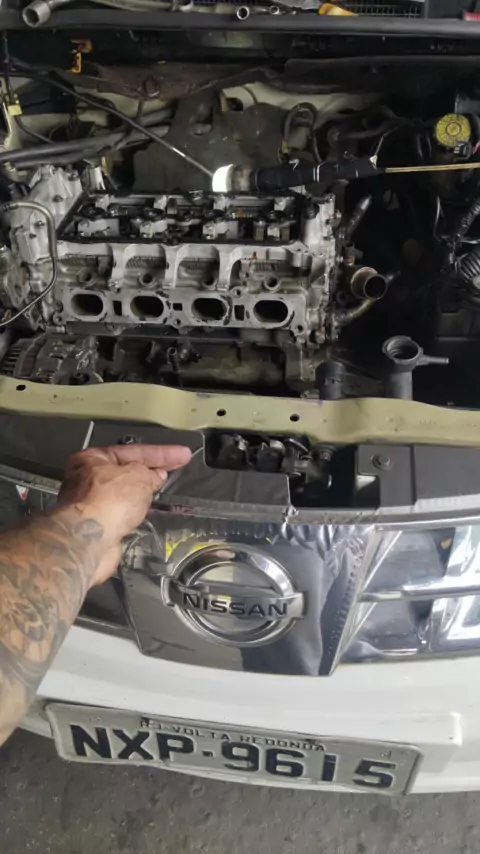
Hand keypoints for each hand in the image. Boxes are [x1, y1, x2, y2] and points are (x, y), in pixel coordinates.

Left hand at [56, 443, 190, 583]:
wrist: (89, 540)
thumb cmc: (111, 499)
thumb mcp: (139, 476)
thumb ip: (150, 472)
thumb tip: (156, 476)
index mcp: (92, 459)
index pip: (133, 451)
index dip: (161, 453)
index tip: (182, 454)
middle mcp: (85, 479)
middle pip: (125, 471)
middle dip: (150, 470)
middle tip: (175, 469)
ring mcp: (88, 504)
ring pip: (122, 492)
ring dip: (141, 492)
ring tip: (162, 490)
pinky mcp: (94, 526)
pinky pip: (119, 511)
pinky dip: (133, 510)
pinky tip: (145, 512)